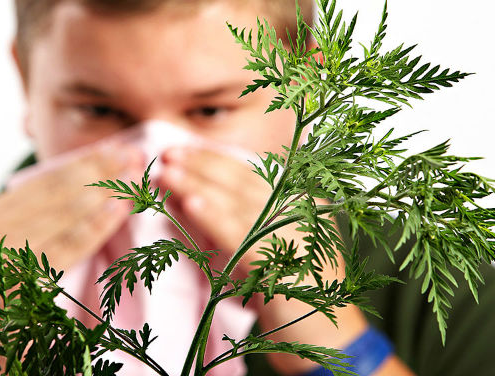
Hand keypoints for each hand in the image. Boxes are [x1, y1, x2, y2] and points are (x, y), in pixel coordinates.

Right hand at [0, 141, 142, 288]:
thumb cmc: (4, 288)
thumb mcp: (14, 245)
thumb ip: (43, 217)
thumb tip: (92, 188)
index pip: (48, 179)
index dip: (86, 161)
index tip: (117, 148)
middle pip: (59, 190)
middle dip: (101, 170)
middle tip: (134, 156)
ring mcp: (8, 253)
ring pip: (65, 213)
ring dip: (104, 191)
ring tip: (133, 178)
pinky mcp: (23, 280)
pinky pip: (68, 247)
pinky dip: (96, 225)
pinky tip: (118, 210)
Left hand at [159, 147, 368, 373]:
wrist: (326, 342)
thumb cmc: (290, 295)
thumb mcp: (262, 250)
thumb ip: (233, 223)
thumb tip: (189, 197)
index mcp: (301, 204)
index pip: (252, 173)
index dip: (215, 159)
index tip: (183, 151)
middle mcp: (303, 212)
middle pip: (245, 181)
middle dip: (203, 165)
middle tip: (168, 154)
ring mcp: (298, 234)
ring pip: (240, 202)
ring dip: (199, 184)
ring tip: (168, 174)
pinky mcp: (287, 261)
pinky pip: (243, 233)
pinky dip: (215, 217)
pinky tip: (191, 203)